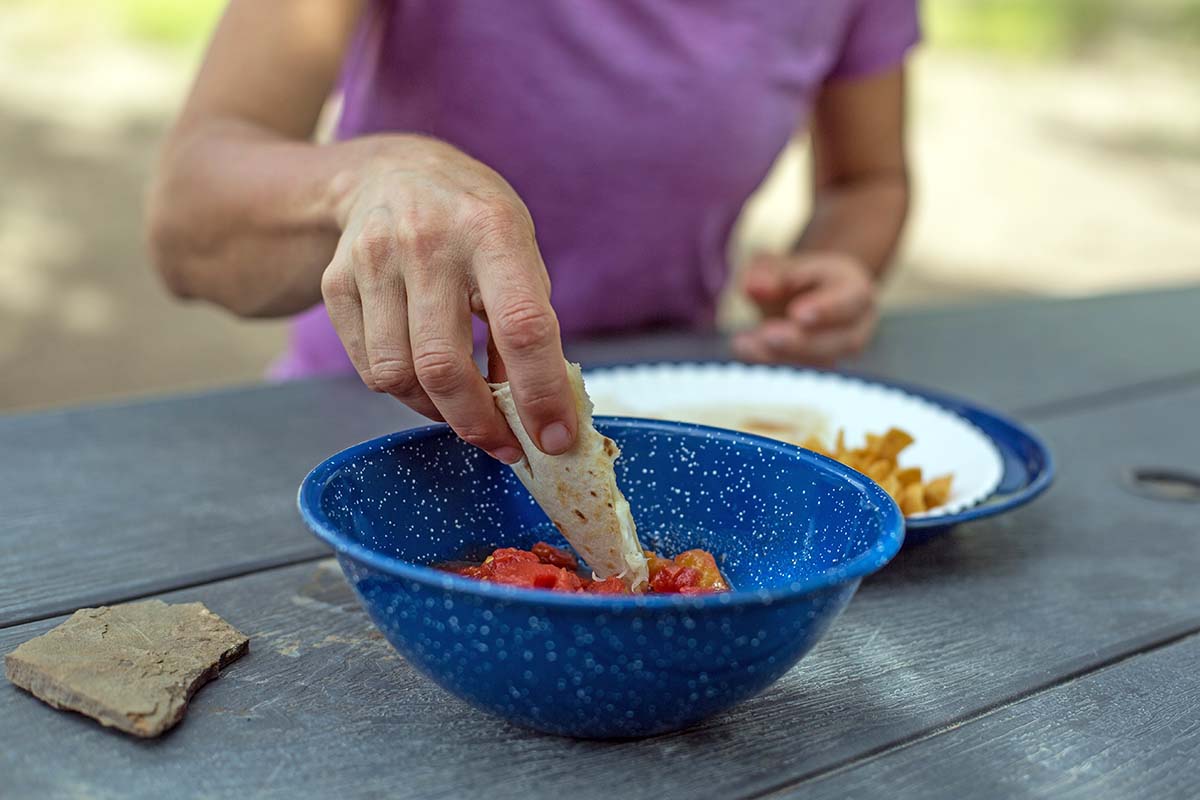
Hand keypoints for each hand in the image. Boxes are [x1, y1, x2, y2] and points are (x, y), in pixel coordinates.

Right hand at [321, 136, 575, 461]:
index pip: (521, 326)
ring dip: (438, 412)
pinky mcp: (336, 284)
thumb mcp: (519, 251)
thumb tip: (539, 410)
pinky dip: (405, 392)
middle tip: (505, 444)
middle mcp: (426, 241)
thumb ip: (529, 322)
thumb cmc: (471, 221)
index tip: (554, 437)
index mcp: (491, 229)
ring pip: (399, 377)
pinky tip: (426, 379)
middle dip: (479, 422)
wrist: (389, 172)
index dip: (540, 392)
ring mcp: (372, 261)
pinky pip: (370, 368)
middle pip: (445, 365)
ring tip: (463, 407)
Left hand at [732, 252, 878, 366]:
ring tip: (745, 343)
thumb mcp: (780, 265)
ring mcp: (838, 354)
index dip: (826, 309)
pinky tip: (745, 350)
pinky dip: (771, 365)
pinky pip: (801, 377)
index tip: (797, 314)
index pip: (850, 301)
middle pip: (841, 340)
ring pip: (820, 364)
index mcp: (856, 291)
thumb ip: (769, 273)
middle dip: (802, 341)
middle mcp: (856, 327)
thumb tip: (755, 286)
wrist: (799, 298)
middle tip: (768, 334)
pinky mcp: (817, 370)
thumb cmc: (794, 277)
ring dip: (781, 357)